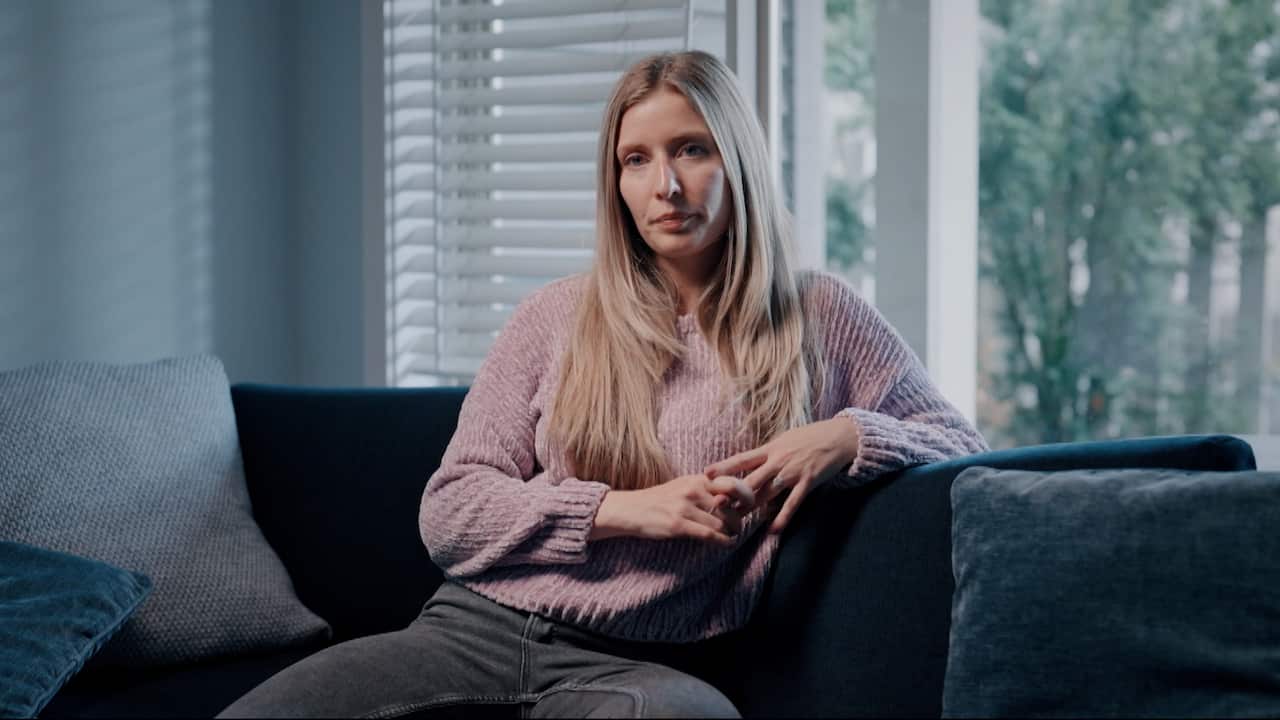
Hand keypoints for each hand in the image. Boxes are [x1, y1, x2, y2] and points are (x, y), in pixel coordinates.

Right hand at [590, 473, 754, 545]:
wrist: (631, 509)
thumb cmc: (659, 499)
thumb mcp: (682, 486)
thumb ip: (705, 489)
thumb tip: (730, 498)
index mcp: (696, 479)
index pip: (731, 483)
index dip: (746, 495)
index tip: (749, 505)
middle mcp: (692, 490)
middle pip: (729, 506)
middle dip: (738, 519)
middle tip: (738, 526)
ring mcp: (685, 508)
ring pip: (721, 523)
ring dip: (731, 532)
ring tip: (732, 535)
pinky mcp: (678, 525)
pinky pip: (709, 534)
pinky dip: (722, 541)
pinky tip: (726, 543)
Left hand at [703, 416, 860, 533]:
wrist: (838, 437)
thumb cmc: (809, 437)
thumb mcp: (784, 439)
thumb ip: (767, 452)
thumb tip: (748, 462)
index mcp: (770, 448)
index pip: (742, 459)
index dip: (724, 466)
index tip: (706, 473)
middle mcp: (778, 460)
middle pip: (751, 479)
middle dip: (733, 493)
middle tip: (716, 505)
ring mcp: (793, 472)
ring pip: (768, 493)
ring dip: (751, 508)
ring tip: (736, 521)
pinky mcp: (808, 482)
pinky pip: (793, 502)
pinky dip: (783, 517)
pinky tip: (773, 530)